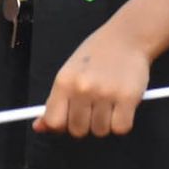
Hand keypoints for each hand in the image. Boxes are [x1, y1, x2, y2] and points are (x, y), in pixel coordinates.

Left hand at [37, 21, 153, 136]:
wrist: (128, 37)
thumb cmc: (98, 54)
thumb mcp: (69, 72)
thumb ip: (55, 101)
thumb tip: (40, 127)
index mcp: (64, 82)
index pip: (54, 122)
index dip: (62, 125)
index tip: (70, 119)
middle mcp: (82, 88)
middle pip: (77, 131)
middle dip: (86, 124)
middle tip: (94, 107)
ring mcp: (105, 94)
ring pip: (100, 131)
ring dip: (105, 123)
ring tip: (109, 104)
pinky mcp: (128, 98)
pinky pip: (121, 128)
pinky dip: (122, 122)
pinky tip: (122, 107)